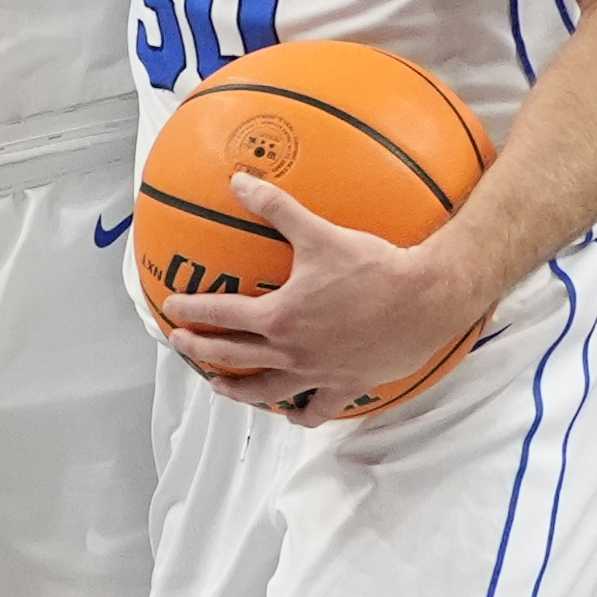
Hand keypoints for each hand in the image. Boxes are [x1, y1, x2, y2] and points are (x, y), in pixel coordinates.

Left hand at [159, 173, 489, 427]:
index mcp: (279, 316)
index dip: (192, 311)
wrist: (424, 299)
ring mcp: (318, 373)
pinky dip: (300, 414)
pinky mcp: (346, 386)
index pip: (222, 315)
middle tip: (181, 345)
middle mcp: (292, 351)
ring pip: (267, 392)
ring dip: (238, 390)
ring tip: (220, 387)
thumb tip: (240, 182)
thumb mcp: (319, 232)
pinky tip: (292, 414)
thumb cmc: (373, 267)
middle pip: (234, 357)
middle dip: (201, 351)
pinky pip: (317, 410)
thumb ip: (276, 207)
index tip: (172, 310)